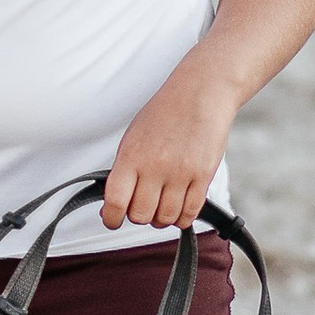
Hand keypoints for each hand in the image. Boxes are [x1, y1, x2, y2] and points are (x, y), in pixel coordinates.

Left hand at [102, 67, 237, 230]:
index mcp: (132, 156)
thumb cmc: (164, 114)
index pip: (116, 201)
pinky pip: (190, 213)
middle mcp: (155, 167)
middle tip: (142, 206)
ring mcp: (181, 173)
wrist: (200, 94)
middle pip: (141, 215)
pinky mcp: (203, 176)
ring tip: (161, 205)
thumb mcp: (132, 138)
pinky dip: (182, 218)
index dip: (111, 218)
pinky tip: (178, 210)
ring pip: (166, 218)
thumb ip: (123, 172)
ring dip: (161, 218)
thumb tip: (112, 206)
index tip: (112, 220)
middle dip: (138, 216)